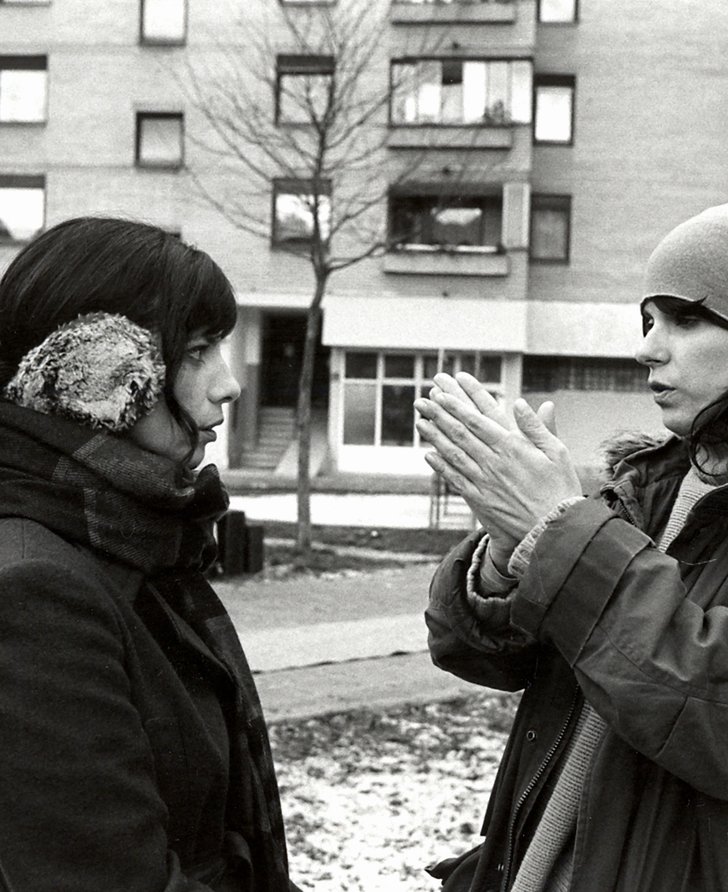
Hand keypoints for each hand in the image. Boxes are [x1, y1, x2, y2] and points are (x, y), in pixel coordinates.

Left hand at [414, 372, 581, 548]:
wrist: (553, 529)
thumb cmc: (560, 488)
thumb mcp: (557, 452)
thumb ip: (536, 427)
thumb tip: (519, 403)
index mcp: (512, 447)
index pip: (478, 420)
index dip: (457, 405)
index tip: (442, 392)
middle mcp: (494, 462)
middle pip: (460, 434)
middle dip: (439, 415)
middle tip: (422, 401)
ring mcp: (484, 481)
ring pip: (453, 454)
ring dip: (435, 437)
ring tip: (420, 422)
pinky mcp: (479, 500)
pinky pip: (455, 479)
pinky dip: (441, 466)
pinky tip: (429, 455)